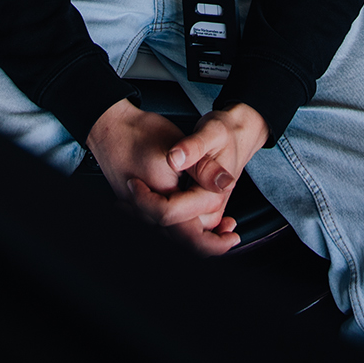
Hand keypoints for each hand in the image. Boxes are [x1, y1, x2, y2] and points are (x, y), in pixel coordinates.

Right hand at [85, 98, 240, 254]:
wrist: (109, 126)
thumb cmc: (137, 133)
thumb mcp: (176, 147)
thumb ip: (202, 169)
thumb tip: (226, 183)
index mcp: (158, 201)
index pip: (189, 232)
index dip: (214, 238)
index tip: (233, 233)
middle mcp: (146, 214)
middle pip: (181, 239)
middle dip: (208, 243)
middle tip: (230, 238)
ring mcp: (139, 211)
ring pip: (172, 232)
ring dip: (197, 233)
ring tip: (220, 230)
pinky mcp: (137, 205)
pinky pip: (162, 222)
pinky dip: (182, 222)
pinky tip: (195, 217)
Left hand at [125, 103, 269, 254]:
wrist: (240, 133)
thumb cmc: (226, 132)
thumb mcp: (212, 131)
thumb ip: (194, 148)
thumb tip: (176, 159)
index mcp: (211, 195)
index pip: (169, 213)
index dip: (145, 201)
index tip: (132, 183)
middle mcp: (210, 209)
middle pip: (169, 228)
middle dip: (142, 214)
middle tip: (123, 197)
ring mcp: (205, 212)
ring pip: (171, 231)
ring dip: (146, 217)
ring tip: (125, 201)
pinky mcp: (199, 209)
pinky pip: (175, 223)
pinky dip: (154, 215)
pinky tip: (140, 200)